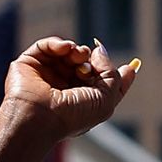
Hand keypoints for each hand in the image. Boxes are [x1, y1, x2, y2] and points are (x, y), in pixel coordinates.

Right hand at [0, 38, 140, 144]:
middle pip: (86, 63)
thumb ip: (112, 74)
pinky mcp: (29, 65)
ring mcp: (46, 76)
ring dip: (78, 51)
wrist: (39, 118)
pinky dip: (58, 43)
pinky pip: (46, 46)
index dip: (112, 72)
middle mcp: (64, 88)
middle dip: (94, 61)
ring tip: (78, 57)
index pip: (100, 81)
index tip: (132, 65)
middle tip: (89, 67)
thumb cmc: (72, 115)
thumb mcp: (106, 99)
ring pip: (68, 53)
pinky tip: (66, 49)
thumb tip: (101, 49)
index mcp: (81, 101)